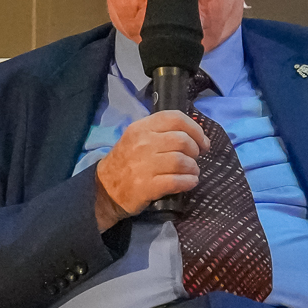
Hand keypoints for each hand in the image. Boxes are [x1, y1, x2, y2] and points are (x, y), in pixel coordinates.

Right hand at [94, 108, 204, 225]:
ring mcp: (144, 165)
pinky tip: (190, 182)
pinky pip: (177, 181)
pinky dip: (189, 182)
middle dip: (195, 150)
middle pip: (182, 140)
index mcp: (141, 128)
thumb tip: (193, 134)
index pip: (175, 118)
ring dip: (193, 168)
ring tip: (192, 172)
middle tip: (195, 158)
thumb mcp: (136, 138)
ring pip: (181, 161)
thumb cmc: (126, 161)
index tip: (202, 141)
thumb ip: (160, 132)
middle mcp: (142, 143)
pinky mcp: (146, 186)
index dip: (195, 129)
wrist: (105, 189)